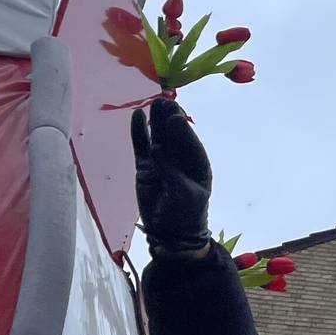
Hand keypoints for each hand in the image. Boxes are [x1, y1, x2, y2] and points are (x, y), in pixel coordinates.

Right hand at [130, 98, 212, 256]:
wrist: (170, 233)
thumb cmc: (185, 214)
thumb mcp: (182, 194)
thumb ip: (171, 172)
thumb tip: (158, 149)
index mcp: (198, 165)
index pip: (190, 143)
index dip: (182, 130)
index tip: (175, 116)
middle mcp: (180, 160)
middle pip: (174, 136)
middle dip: (169, 119)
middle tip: (163, 100)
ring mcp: (162, 162)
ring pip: (158, 137)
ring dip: (155, 121)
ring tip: (152, 102)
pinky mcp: (146, 167)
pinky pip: (142, 146)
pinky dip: (139, 133)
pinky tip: (137, 116)